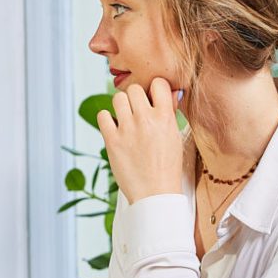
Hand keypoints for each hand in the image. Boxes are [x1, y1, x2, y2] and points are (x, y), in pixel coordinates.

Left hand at [97, 77, 185, 200]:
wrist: (155, 194)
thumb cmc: (167, 168)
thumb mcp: (175, 137)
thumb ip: (170, 113)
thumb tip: (171, 92)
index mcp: (165, 118)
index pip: (158, 83)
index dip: (154, 89)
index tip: (152, 98)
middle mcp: (146, 120)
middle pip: (134, 89)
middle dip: (135, 97)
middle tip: (136, 111)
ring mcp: (127, 129)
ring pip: (117, 98)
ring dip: (120, 106)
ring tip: (125, 120)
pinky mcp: (112, 140)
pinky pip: (102, 115)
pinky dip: (106, 119)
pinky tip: (114, 129)